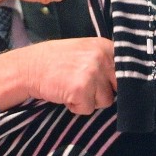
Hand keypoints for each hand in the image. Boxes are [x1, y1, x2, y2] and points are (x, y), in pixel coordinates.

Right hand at [0, 37, 115, 114]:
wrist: (28, 68)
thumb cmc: (54, 62)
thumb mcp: (84, 51)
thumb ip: (104, 60)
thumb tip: (124, 81)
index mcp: (105, 46)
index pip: (127, 71)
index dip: (114, 81)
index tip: (103, 83)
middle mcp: (102, 58)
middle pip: (117, 88)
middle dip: (101, 92)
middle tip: (81, 85)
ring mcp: (92, 74)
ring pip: (105, 101)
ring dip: (88, 100)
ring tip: (71, 88)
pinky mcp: (81, 90)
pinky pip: (87, 109)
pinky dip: (75, 107)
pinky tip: (64, 94)